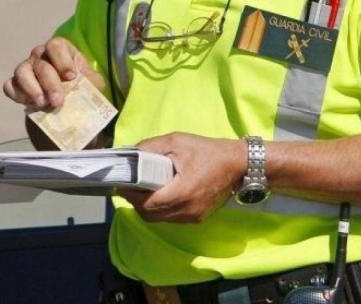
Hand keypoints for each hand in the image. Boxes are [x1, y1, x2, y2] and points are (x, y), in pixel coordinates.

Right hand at [3, 37, 103, 109]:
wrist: (68, 105)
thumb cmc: (81, 87)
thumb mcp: (92, 83)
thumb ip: (90, 82)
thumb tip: (85, 88)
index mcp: (60, 49)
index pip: (56, 45)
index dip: (62, 61)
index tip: (71, 77)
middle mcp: (40, 55)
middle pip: (41, 64)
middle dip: (50, 84)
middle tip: (58, 102)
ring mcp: (26, 69)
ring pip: (22, 72)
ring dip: (32, 89)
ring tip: (43, 104)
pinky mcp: (15, 84)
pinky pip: (9, 86)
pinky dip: (18, 95)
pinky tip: (31, 105)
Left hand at [118, 133, 245, 223]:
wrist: (238, 164)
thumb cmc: (207, 151)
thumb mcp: (176, 142)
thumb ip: (150, 147)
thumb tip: (129, 153)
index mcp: (183, 192)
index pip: (147, 204)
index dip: (131, 195)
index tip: (121, 184)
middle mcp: (187, 209)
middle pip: (150, 215)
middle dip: (135, 202)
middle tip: (130, 186)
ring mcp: (193, 217)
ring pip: (159, 219)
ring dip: (147, 207)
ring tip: (143, 189)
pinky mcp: (197, 218)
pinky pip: (171, 218)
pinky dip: (160, 209)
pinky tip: (159, 194)